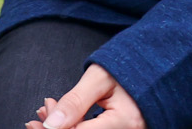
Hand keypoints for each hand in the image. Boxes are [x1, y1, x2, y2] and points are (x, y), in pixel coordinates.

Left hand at [26, 64, 144, 128]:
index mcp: (125, 122)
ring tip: (47, 113)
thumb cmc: (128, 68)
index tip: (36, 120)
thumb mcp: (99, 77)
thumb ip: (75, 101)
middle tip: (38, 116)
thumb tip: (50, 126)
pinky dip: (74, 128)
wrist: (155, 70)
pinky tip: (62, 120)